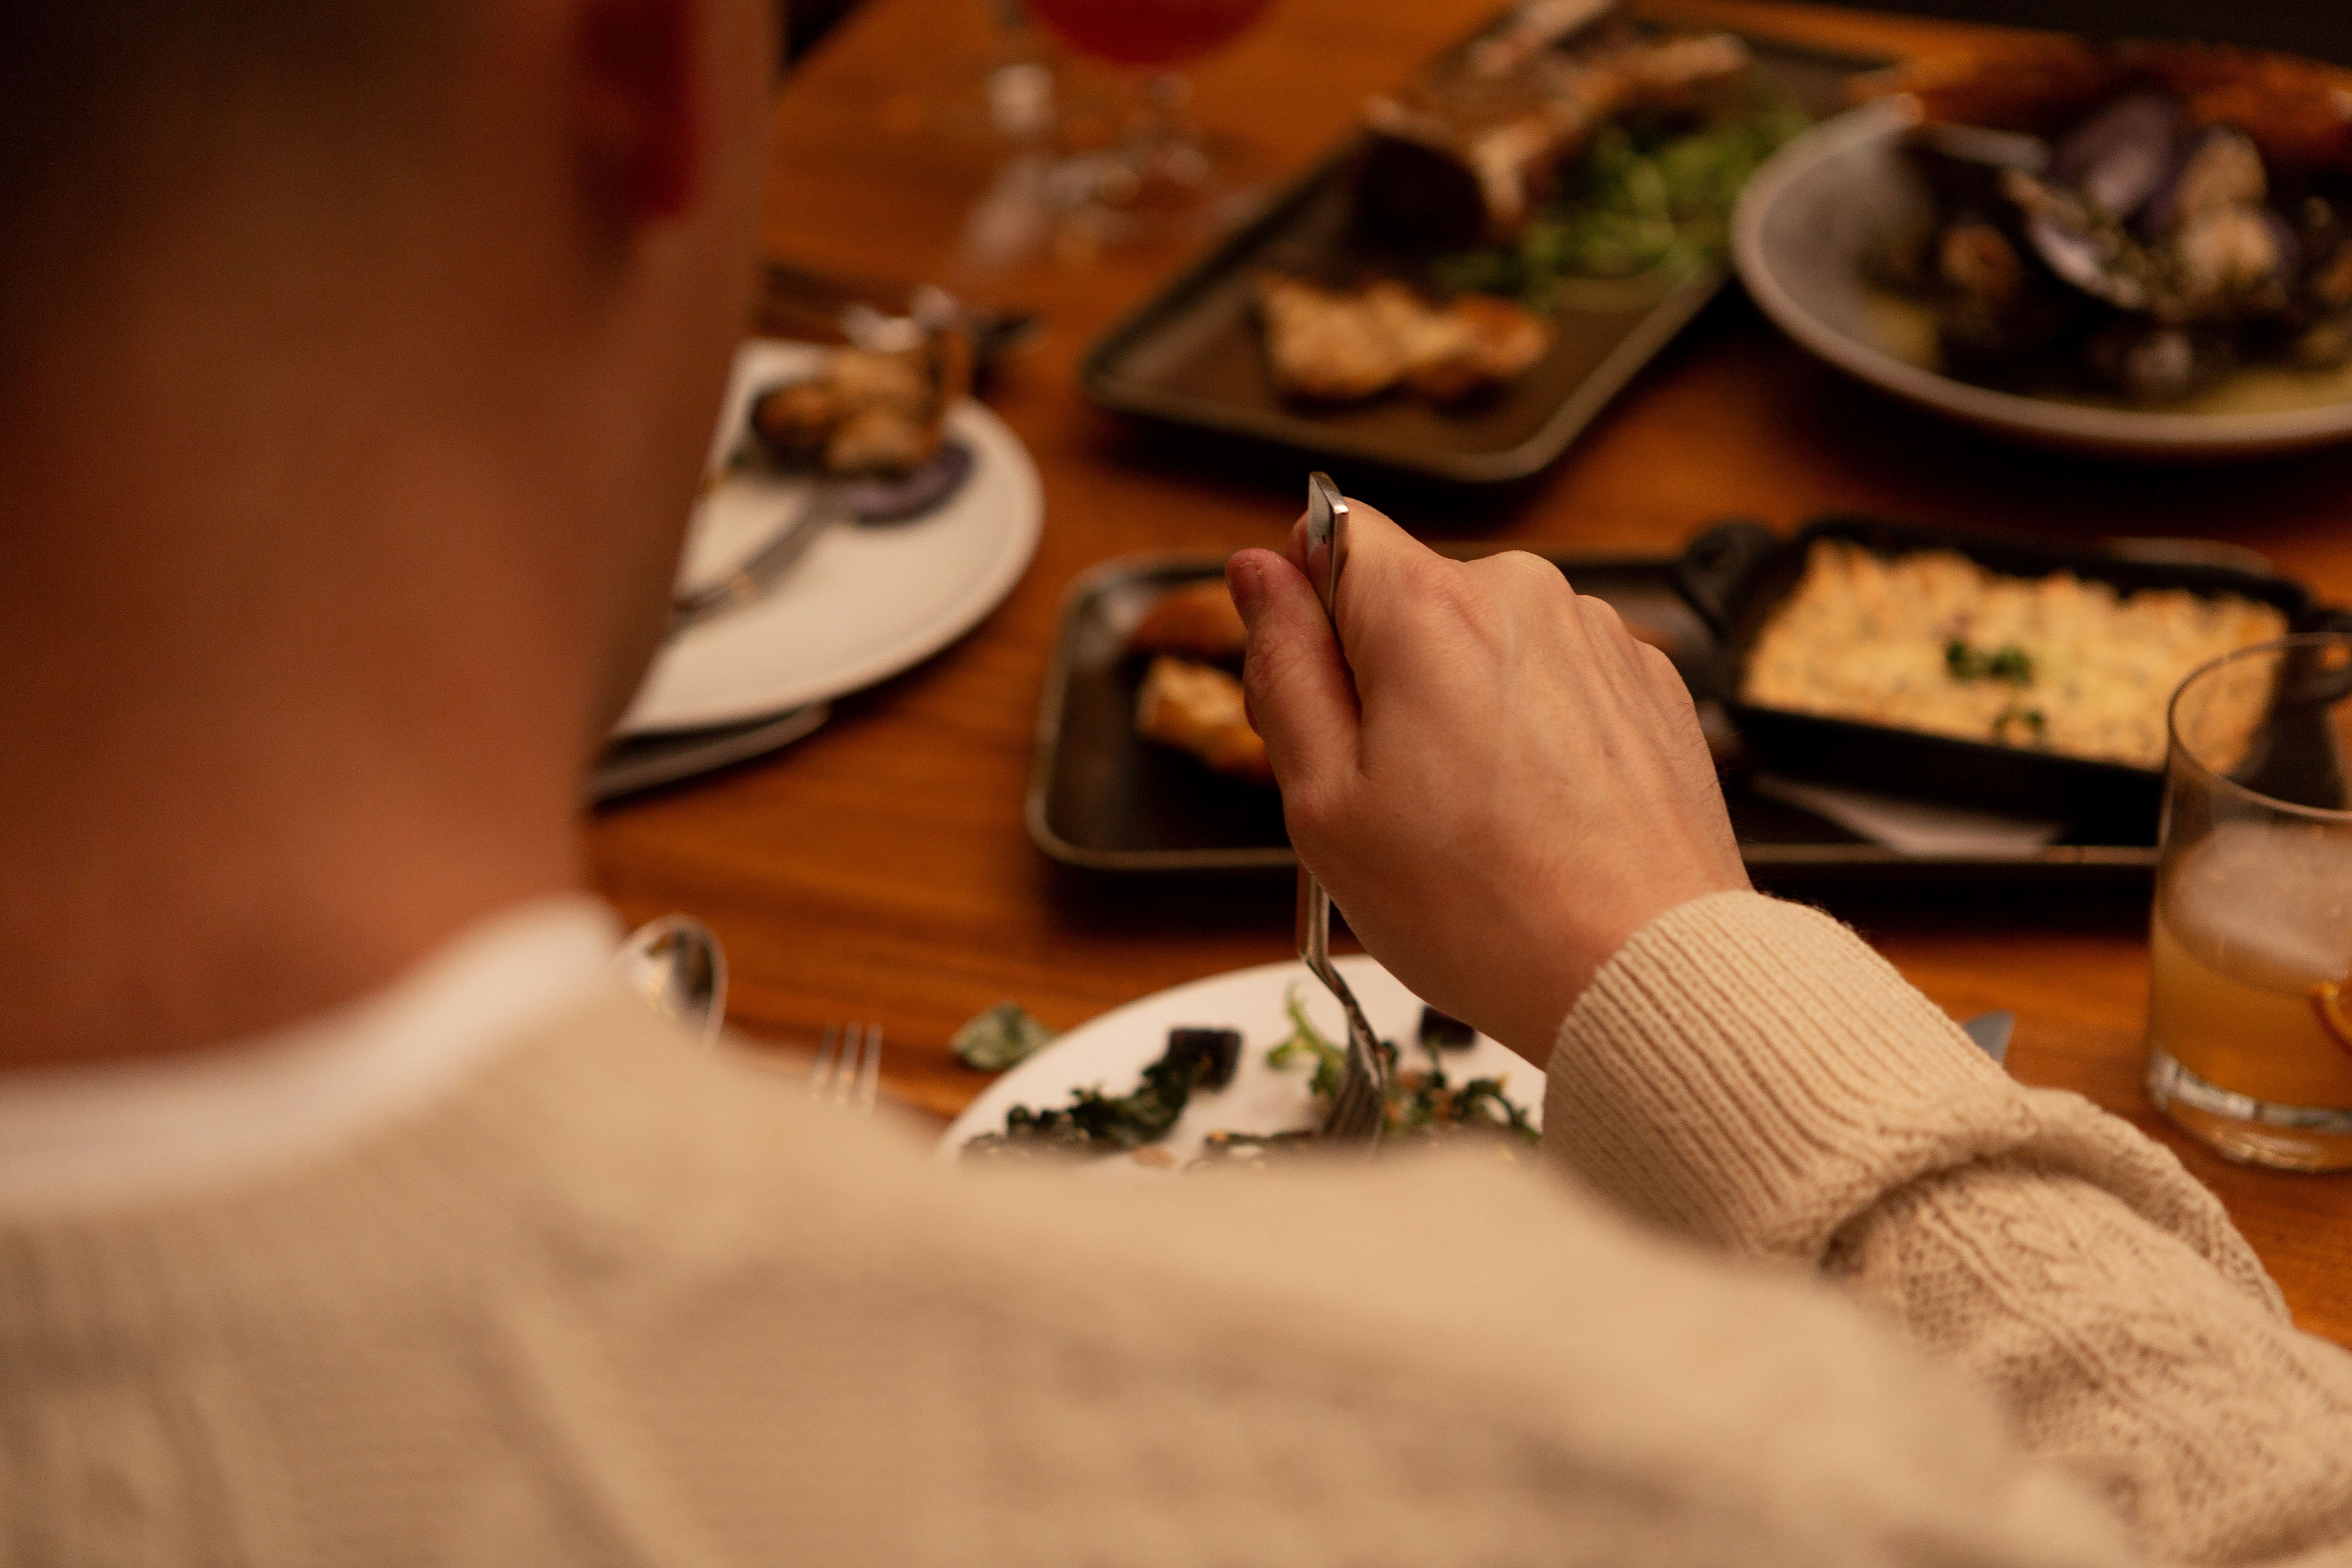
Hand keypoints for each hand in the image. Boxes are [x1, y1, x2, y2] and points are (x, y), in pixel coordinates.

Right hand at [1227, 502, 1746, 1063]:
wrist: (1644, 975)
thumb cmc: (1481, 910)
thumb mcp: (1323, 802)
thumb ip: (1282, 668)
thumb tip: (1258, 575)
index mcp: (1429, 609)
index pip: (1332, 534)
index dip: (1307, 613)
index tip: (1320, 697)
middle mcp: (1524, 595)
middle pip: (1410, 600)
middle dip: (1384, 679)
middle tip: (1394, 796)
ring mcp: (1599, 638)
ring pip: (1485, 646)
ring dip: (1463, 709)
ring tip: (1478, 820)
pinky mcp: (1650, 686)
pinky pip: (1556, 683)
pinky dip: (1535, 735)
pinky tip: (1538, 817)